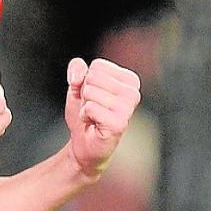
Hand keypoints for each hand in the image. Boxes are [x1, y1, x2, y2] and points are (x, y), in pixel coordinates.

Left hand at [64, 57, 140, 177]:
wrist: (83, 144)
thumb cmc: (85, 114)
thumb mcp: (78, 86)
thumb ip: (77, 69)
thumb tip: (79, 75)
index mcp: (129, 80)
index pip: (98, 65)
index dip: (87, 81)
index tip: (94, 97)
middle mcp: (133, 92)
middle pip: (93, 77)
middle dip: (85, 93)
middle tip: (93, 108)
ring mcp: (128, 108)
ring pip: (90, 91)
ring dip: (85, 106)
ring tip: (93, 117)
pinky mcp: (119, 123)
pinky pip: (90, 107)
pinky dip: (84, 116)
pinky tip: (93, 124)